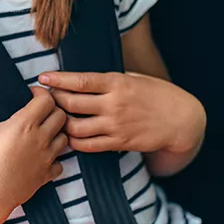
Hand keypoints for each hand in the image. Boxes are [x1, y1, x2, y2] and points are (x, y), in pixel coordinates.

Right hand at [0, 87, 68, 222]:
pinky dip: (54, 158)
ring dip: (56, 133)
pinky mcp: (46, 174)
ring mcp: (46, 158)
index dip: (41, 93)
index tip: (33, 94)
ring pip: (65, 138)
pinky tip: (42, 157)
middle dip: (53, 110)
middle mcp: (40, 139)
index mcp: (24, 124)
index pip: (46, 99)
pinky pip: (60, 163)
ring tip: (43, 134)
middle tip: (41, 112)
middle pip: (61, 116)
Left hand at [39, 71, 204, 164]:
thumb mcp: (134, 78)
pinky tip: (68, 135)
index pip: (81, 81)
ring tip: (54, 118)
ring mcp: (116, 126)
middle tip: (44, 98)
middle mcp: (114, 104)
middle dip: (53, 101)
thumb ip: (109, 80)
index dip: (58, 80)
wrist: (181, 119)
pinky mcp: (119, 143)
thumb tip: (81, 80)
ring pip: (75, 128)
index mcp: (117, 83)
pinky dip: (73, 141)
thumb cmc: (157, 94)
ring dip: (60, 123)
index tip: (42, 77)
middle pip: (72, 104)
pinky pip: (88, 146)